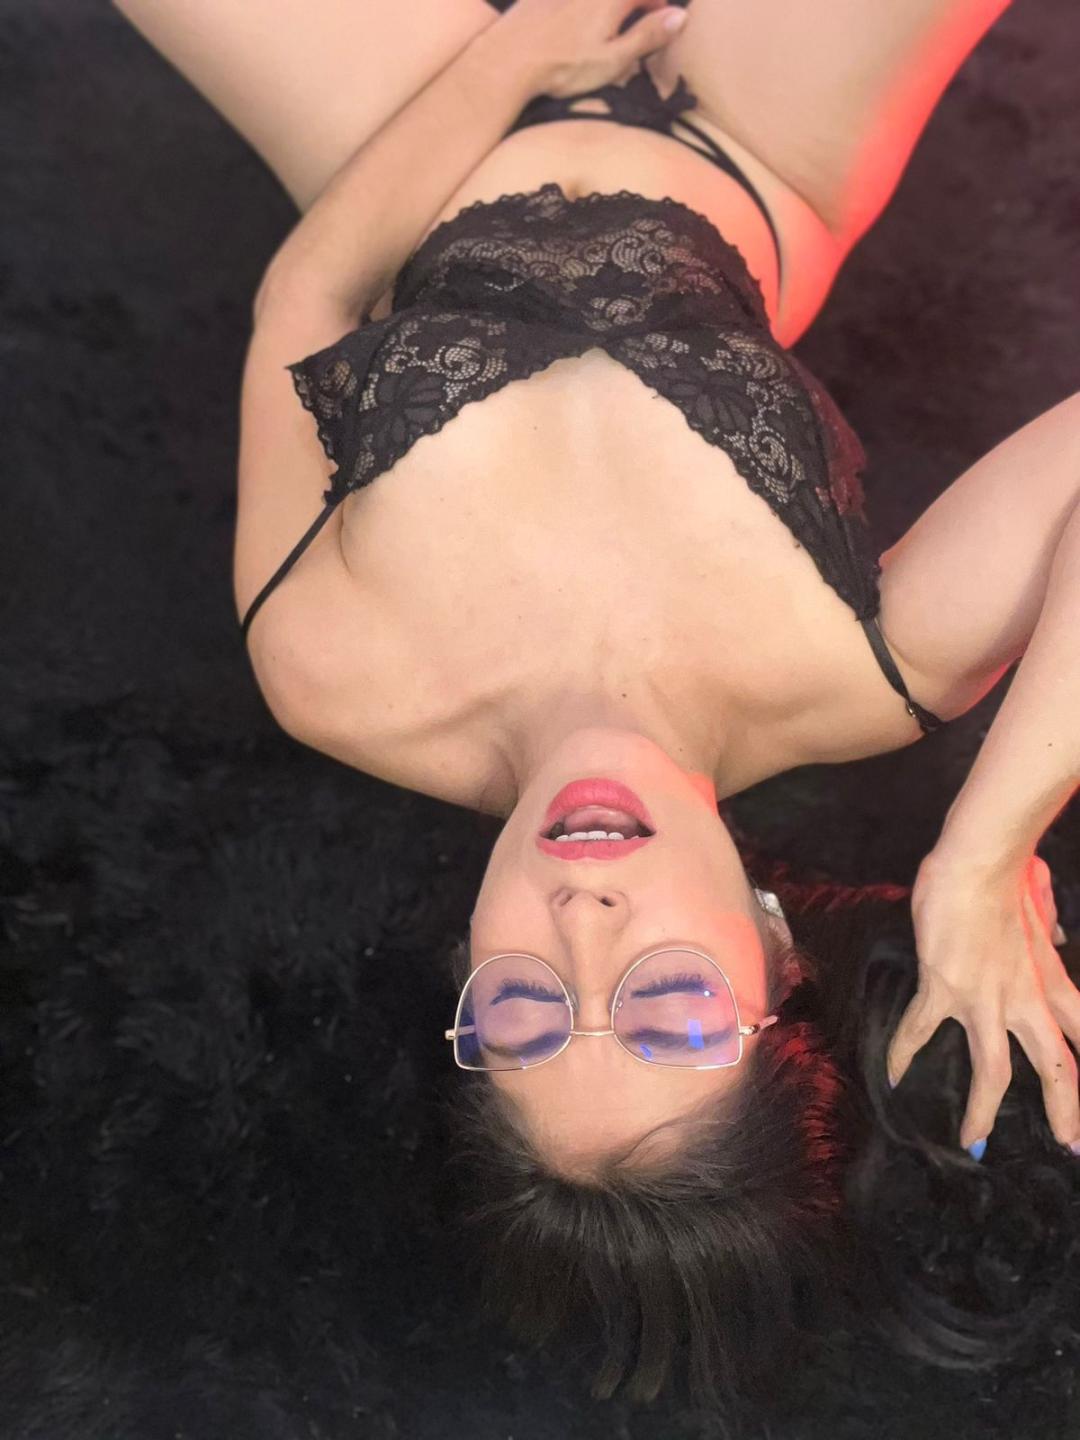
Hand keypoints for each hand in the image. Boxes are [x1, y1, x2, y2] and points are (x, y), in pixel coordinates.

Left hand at [487, 0, 689, 97]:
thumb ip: (647, 36)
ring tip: (607, 31)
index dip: (658, 4)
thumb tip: (680, 17)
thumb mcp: (613, 59)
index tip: (661, 19)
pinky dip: (580, 13)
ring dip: (608, 10)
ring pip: (598, 2)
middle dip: (633, 6)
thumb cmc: (563, 66)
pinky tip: (576, 30)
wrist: (509, 59)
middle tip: (638, 21)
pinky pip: (571, 5)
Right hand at [887, 850, 1079, 1154]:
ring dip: (985, 1111)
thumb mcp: (1042, 906)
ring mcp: (986, 999)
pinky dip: (904, 1054)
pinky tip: (893, 1076)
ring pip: (994, 1071)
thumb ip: (1048, 930)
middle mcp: (1027, 1000)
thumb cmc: (1011, 873)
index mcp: (1052, 980)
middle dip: (1067, 1112)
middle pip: (1058, 1068)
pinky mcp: (943, 988)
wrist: (978, 861)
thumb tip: (1056, 938)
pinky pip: (920, 1030)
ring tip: (975, 1143)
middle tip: (1069, 1147)